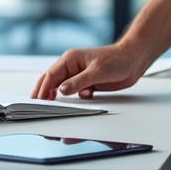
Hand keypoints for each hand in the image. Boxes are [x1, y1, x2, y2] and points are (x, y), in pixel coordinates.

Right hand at [31, 44, 147, 100]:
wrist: (134, 60)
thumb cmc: (117, 60)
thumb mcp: (97, 71)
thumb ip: (78, 82)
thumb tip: (60, 90)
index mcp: (70, 59)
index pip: (51, 75)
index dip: (43, 89)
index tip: (37, 101)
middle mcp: (72, 67)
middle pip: (52, 81)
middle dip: (44, 94)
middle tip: (36, 107)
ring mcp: (79, 75)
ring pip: (63, 88)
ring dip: (58, 98)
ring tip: (52, 109)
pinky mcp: (87, 83)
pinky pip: (75, 93)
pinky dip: (75, 99)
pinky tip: (82, 100)